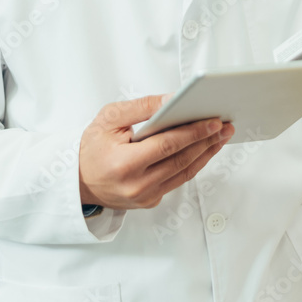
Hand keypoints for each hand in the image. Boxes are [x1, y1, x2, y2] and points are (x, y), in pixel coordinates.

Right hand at [79, 95, 234, 209]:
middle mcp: (136, 186)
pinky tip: (203, 149)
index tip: (213, 121)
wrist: (77, 180)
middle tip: (225, 125)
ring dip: (206, 153)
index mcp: (124, 164)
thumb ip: (143, 107)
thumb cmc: (91, 147)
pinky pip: (177, 180)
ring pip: (184, 173)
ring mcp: (144, 197)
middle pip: (181, 160)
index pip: (167, 146)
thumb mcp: (110, 118)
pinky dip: (192, 164)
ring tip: (221, 136)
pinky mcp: (150, 201)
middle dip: (206, 141)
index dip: (193, 132)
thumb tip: (173, 99)